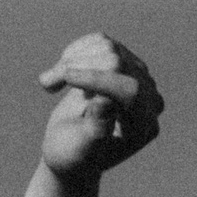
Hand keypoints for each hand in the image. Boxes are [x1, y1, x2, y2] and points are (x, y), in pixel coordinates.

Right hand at [37, 33, 162, 178]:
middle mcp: (149, 99)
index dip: (97, 78)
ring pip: (106, 47)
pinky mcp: (124, 62)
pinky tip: (66, 72)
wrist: (70, 147)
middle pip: (117, 63)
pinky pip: (100, 41)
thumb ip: (97, 129)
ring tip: (52, 82)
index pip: (130, 90)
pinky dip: (76, 52)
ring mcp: (139, 78)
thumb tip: (107, 101)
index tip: (65, 77)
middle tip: (47, 85)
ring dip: (71, 60)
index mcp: (144, 125)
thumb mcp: (81, 148)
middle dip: (77, 68)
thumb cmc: (74, 154)